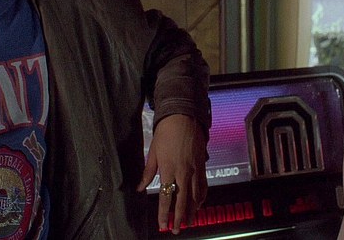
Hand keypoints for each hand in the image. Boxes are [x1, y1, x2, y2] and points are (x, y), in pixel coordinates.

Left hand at [136, 114, 207, 233]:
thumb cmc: (166, 132)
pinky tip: (199, 204)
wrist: (184, 116)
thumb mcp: (153, 151)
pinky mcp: (202, 165)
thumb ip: (148, 172)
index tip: (162, 225)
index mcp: (168, 169)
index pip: (166, 197)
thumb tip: (140, 187)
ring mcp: (195, 169)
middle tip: (177, 230)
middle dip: (179, 218)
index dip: (164, 214)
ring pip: (195, 196)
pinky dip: (202, 197)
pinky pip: (203, 185)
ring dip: (192, 211)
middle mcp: (183, 172)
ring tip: (188, 222)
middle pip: (182, 201)